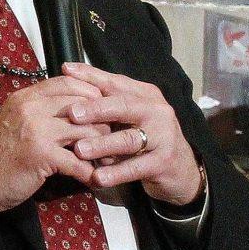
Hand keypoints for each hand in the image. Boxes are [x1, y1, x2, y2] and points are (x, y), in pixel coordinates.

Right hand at [0, 76, 110, 224]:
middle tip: (112, 134)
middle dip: (102, 120)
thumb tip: (67, 108)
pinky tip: (95, 178)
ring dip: (101, 146)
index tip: (102, 107)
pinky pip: (78, 161)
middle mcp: (33, 108)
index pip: (68, 84)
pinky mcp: (42, 156)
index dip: (90, 94)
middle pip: (82, 105)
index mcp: (27, 97)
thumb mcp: (13, 120)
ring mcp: (38, 131)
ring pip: (86, 131)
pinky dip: (90, 172)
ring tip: (107, 157)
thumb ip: (37, 109)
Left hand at [61, 61, 203, 205]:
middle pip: (124, 106)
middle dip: (97, 109)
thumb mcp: (129, 116)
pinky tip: (98, 177)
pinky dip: (116, 173)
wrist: (181, 168)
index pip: (116, 82)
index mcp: (145, 95)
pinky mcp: (164, 162)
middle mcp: (156, 111)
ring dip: (102, 144)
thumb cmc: (147, 138)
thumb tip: (69, 72)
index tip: (67, 72)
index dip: (91, 76)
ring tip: (80, 150)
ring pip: (129, 139)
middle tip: (72, 114)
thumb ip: (105, 99)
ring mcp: (163, 136)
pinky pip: (136, 167)